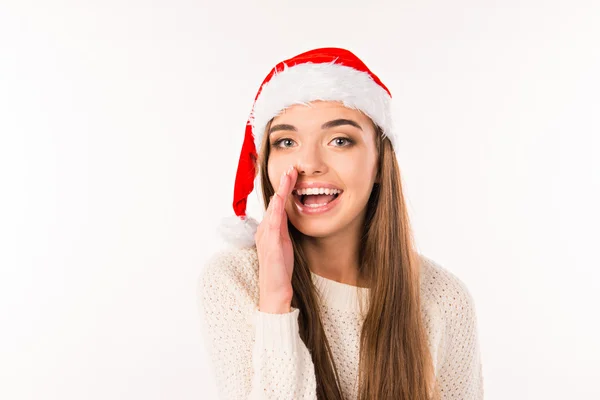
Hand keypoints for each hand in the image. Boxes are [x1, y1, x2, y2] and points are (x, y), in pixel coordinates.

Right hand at [254, 165, 297, 313]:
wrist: (275, 290)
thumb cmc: (280, 268)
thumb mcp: (285, 243)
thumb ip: (284, 228)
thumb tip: (287, 214)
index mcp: (269, 229)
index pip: (278, 204)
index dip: (284, 189)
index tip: (292, 174)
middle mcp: (265, 229)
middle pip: (274, 202)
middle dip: (283, 184)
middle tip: (291, 168)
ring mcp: (266, 236)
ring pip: (273, 209)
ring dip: (280, 192)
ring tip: (287, 177)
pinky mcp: (270, 244)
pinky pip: (273, 223)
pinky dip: (276, 211)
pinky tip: (279, 201)